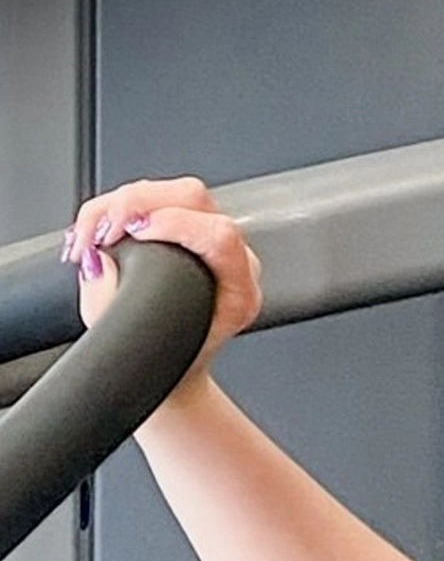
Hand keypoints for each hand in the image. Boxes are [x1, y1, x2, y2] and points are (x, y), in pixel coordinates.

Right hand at [66, 176, 263, 386]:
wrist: (176, 368)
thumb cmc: (165, 360)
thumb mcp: (137, 342)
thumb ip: (112, 300)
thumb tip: (97, 259)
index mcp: (238, 293)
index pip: (220, 236)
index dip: (172, 224)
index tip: (130, 233)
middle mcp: (236, 262)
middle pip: (195, 198)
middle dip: (136, 203)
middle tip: (99, 232)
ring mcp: (216, 243)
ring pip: (174, 192)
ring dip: (120, 203)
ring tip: (88, 236)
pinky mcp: (192, 229)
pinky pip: (160, 198)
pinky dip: (119, 206)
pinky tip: (96, 227)